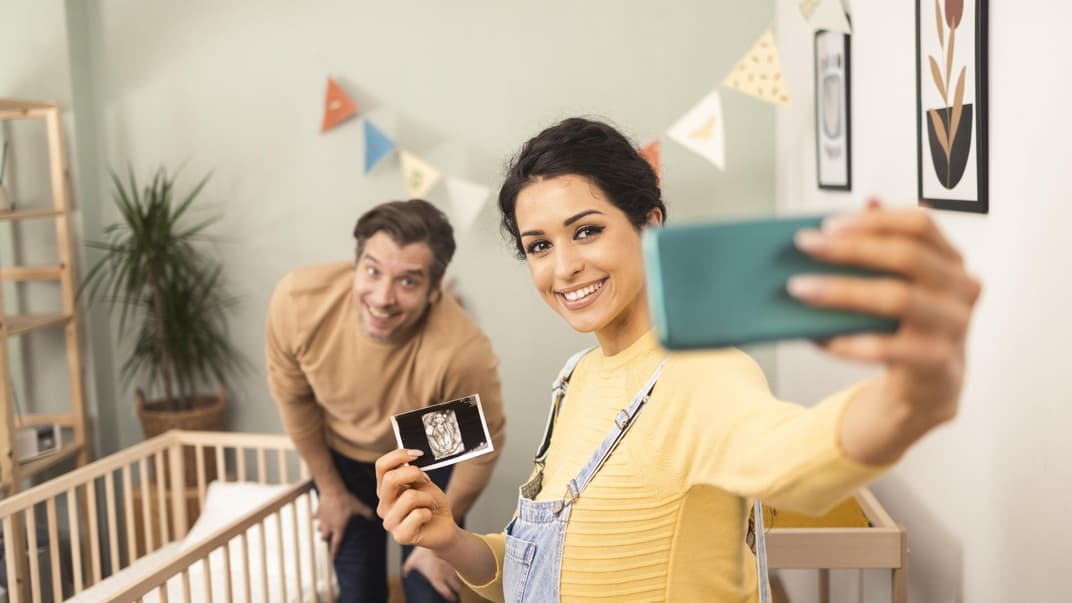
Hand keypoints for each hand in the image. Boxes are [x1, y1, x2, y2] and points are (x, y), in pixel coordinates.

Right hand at [315, 487, 373, 558]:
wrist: (332, 490)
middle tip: (330, 537)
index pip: (336, 543)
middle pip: (323, 538)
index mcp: (338, 527)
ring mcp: (321, 519)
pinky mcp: (317, 512)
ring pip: (318, 529)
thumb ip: (367, 514)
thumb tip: (375, 519)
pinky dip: (317, 518)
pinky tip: (321, 515)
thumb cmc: (346, 500)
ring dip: (322, 529)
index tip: (333, 557)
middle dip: (326, 539)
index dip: (335, 551)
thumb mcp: (359, 507)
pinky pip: (315, 518)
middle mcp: (328, 526)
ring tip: (326, 527)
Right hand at [375, 449, 457, 550]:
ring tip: (431, 504)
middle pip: (390, 479)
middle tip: (426, 480)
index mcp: (385, 490)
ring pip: (409, 496)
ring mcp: (390, 522)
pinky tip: (428, 517)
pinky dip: (429, 512)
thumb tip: (399, 443)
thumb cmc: (432, 503)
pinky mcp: (401, 536)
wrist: (444, 527)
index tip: (418, 453)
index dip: (399, 455)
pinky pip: (418, 514)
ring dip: (428, 497)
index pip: (381, 466)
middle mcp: (383, 505)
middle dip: (414, 474)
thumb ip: (410, 469)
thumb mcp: (422, 482)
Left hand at [403, 546, 463, 601]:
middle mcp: (447, 575)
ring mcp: (454, 567)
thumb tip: (405, 573)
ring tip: (462, 578)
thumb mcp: (413, 559)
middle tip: (457, 588)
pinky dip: (466, 569)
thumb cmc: (422, 550)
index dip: (450, 597)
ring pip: (463, 577)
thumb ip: (408, 568)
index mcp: (436, 579)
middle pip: (457, 588)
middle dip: (457, 589)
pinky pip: (466, 567)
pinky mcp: (460, 559)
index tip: (452, 599)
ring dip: (463, 579)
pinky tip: (465, 567)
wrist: (435, 536)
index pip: (446, 593)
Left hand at [789, 202, 981, 428]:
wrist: (930, 384)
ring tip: (800, 289)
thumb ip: (887, 244)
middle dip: (851, 248)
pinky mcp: (939, 362)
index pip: (921, 224)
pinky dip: (849, 342)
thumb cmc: (910, 325)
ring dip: (842, 291)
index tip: (828, 224)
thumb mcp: (903, 282)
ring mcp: (955, 326)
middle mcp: (961, 288)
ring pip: (898, 298)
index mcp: (952, 260)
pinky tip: (817, 336)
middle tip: (805, 246)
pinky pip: (888, 348)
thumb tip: (867, 202)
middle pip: (907, 256)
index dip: (875, 220)